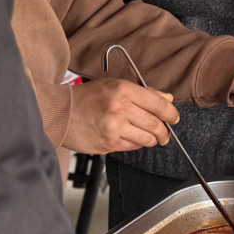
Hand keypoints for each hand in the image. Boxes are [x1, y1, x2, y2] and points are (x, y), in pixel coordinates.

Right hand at [61, 78, 179, 153]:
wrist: (59, 112)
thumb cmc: (87, 97)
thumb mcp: (115, 86)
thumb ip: (144, 93)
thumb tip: (168, 98)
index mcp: (124, 90)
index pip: (159, 104)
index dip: (171, 113)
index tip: (174, 118)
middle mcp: (120, 109)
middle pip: (155, 124)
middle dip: (165, 131)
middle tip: (165, 133)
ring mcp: (114, 128)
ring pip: (147, 139)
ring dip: (152, 140)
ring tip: (150, 137)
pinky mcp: (108, 144)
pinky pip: (132, 147)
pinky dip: (136, 144)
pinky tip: (130, 138)